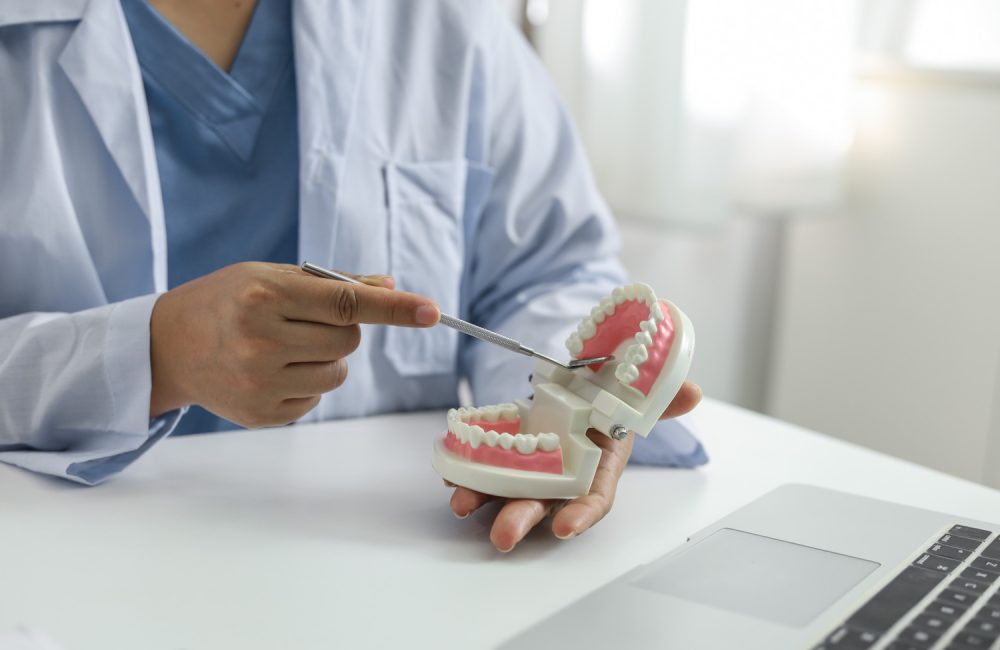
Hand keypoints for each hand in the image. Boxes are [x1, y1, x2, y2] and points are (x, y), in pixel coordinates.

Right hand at [149, 262, 439, 425]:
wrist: (167, 345)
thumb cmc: (227, 299)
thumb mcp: (271, 274)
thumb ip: (333, 283)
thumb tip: (390, 287)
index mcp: (265, 293)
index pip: (346, 302)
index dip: (393, 308)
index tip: (431, 311)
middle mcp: (261, 339)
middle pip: (348, 340)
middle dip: (340, 330)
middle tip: (302, 322)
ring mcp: (259, 381)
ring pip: (336, 373)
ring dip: (326, 359)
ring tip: (284, 347)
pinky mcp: (261, 413)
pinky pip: (316, 399)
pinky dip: (306, 383)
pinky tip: (271, 370)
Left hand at [448, 380, 701, 551]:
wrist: (584, 381)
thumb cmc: (612, 397)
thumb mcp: (636, 394)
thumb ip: (662, 397)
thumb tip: (693, 392)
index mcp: (598, 466)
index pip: (593, 500)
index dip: (580, 515)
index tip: (564, 527)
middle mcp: (562, 474)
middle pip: (543, 504)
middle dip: (522, 519)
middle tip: (503, 536)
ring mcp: (531, 465)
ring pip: (506, 490)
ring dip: (483, 499)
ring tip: (461, 504)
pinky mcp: (506, 450)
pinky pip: (484, 465)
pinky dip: (466, 470)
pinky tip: (449, 472)